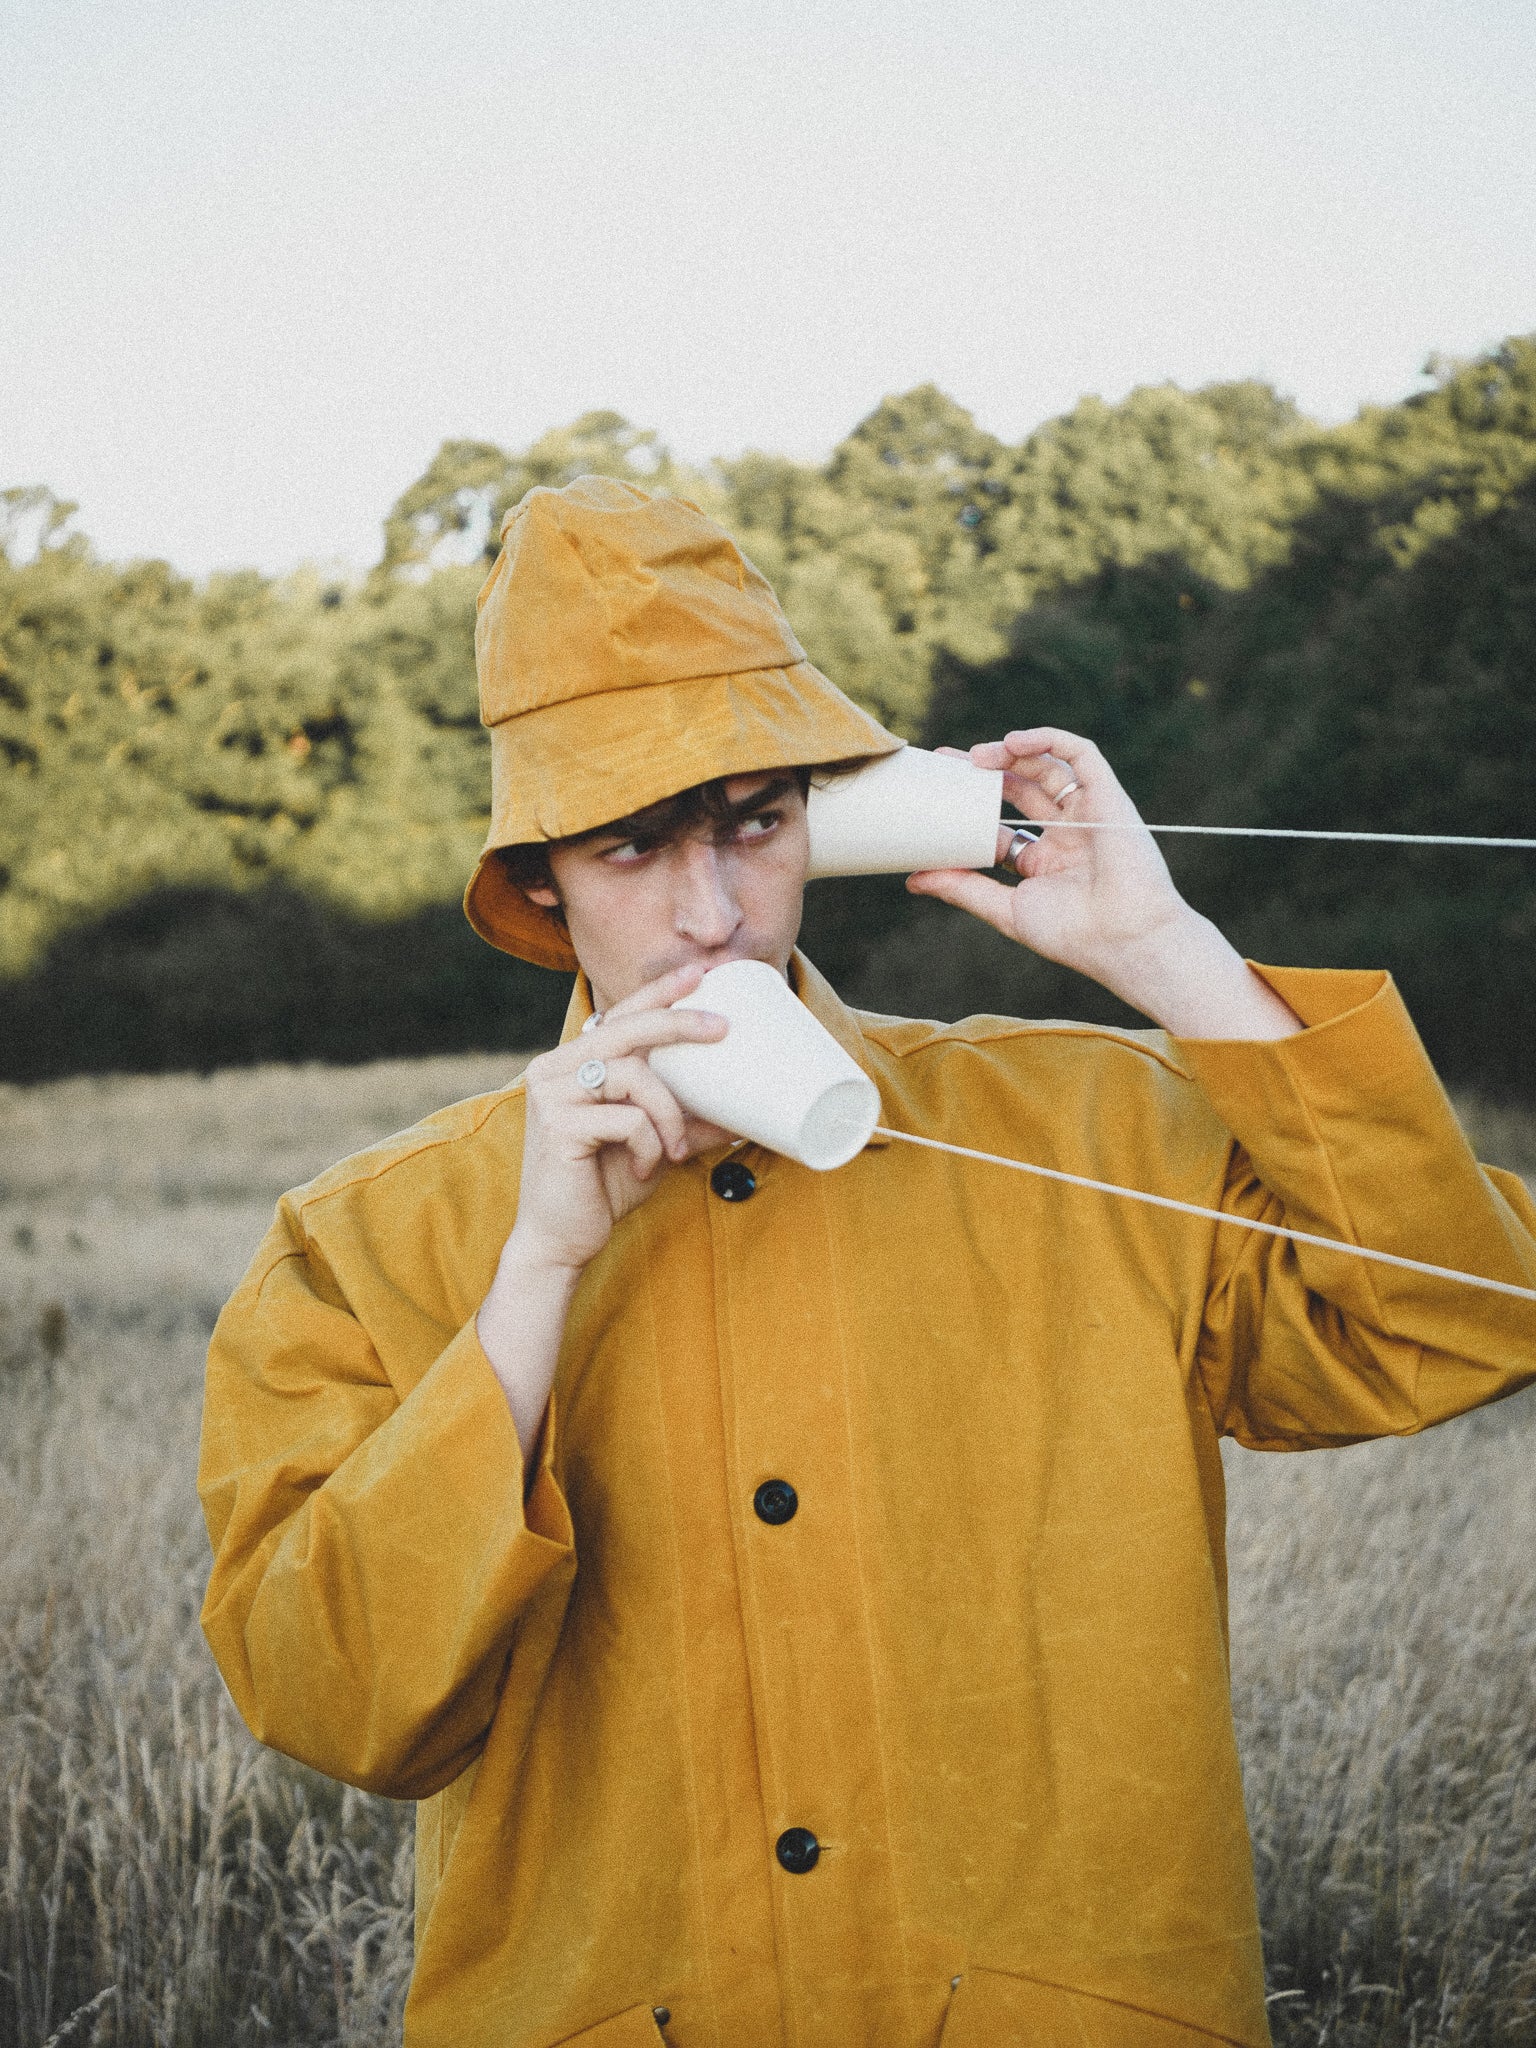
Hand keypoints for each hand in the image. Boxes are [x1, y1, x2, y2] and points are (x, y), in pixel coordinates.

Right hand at [505, 965, 731, 1276]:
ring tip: (673, 1149)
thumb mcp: (655, 1147)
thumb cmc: (603, 1188)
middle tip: (722, 1028)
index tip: (698, 972)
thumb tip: (743, 1115)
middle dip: (678, 1023)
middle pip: (626, 1028)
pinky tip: (640, 1166)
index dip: (658, 991)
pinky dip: (648, 1143)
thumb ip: (686, 1123)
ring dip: (668, 1113)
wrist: (561, 1242)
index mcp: (574, 1064)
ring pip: (632, 1075)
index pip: (620, 1015)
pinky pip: (625, 1118)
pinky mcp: (557, 1124)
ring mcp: (551, 1093)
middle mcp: (555, 1068)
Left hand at [908, 728, 1188, 989]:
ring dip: (1011, 753)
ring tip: (976, 757)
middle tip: (948, 762)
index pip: (1000, 822)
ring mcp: (1088, 813)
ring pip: (1047, 766)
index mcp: (1044, 861)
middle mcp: (1067, 833)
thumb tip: (913, 879)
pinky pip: (1082, 754)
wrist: (1126, 938)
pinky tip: (1014, 743)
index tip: (937, 792)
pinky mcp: (1109, 796)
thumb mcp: (1006, 910)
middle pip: (1021, 788)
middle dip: (984, 771)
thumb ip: (963, 888)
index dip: (970, 806)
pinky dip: (1049, 739)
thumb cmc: (1073, 934)